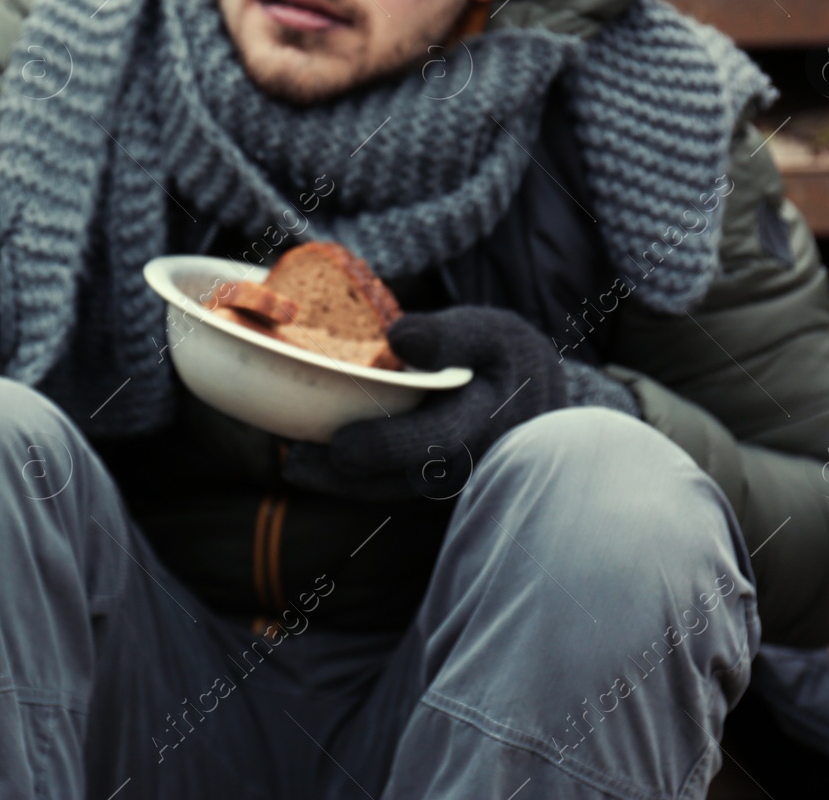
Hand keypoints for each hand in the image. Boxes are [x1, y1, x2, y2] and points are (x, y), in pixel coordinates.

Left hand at [281, 306, 566, 499]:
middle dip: (350, 476)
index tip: (341, 445)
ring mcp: (458, 485)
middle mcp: (475, 462)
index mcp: (489, 417)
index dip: (389, 446)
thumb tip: (399, 337)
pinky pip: (394, 496)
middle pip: (408, 480)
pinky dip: (354, 487)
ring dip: (343, 487)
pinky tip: (314, 469)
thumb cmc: (502, 356)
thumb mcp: (490, 330)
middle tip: (296, 462)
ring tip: (294, 467)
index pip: (440, 439)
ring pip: (397, 495)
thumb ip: (450, 333)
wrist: (533, 395)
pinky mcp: (439, 494)